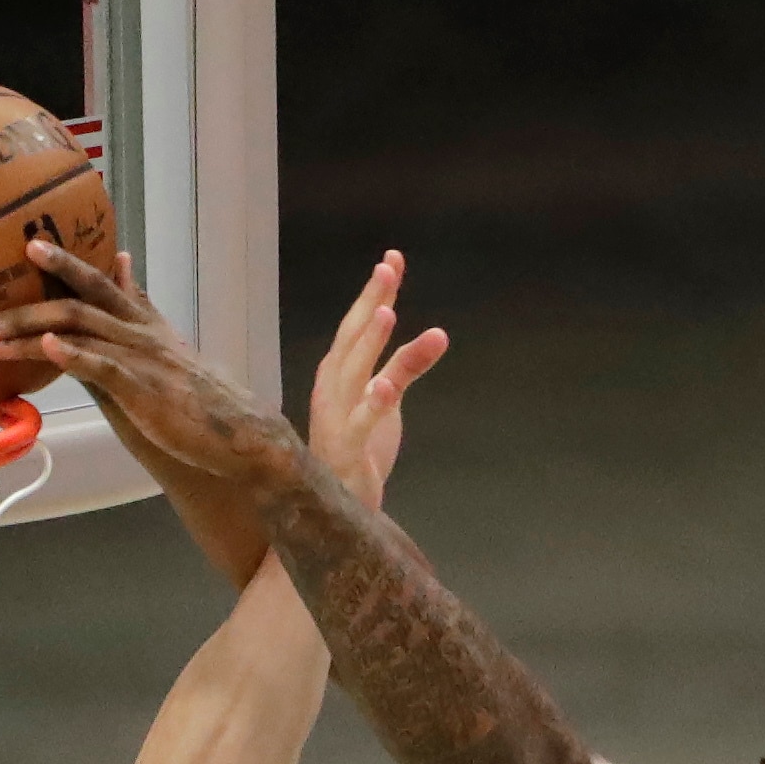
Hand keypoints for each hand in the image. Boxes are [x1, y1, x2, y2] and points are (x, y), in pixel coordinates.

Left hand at [0, 243, 300, 482]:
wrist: (236, 430)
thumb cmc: (191, 394)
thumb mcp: (160, 343)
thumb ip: (134, 307)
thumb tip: (120, 265)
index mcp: (140, 320)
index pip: (98, 280)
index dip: (64, 260)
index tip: (29, 242)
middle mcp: (137, 330)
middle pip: (78, 298)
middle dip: (27, 303)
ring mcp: (139, 357)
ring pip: (79, 330)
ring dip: (30, 333)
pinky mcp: (143, 388)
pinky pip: (104, 366)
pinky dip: (74, 356)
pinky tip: (49, 349)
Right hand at [308, 252, 449, 509]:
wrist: (335, 505)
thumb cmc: (358, 448)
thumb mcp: (385, 400)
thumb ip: (401, 365)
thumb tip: (432, 333)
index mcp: (339, 374)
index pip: (357, 325)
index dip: (375, 293)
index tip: (393, 258)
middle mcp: (332, 389)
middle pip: (352, 339)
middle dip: (369, 303)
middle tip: (387, 269)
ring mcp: (336, 417)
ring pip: (353, 374)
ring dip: (368, 344)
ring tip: (387, 314)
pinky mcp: (347, 448)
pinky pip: (361, 422)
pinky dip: (372, 403)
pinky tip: (386, 386)